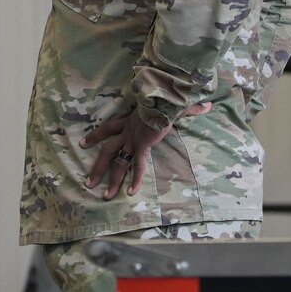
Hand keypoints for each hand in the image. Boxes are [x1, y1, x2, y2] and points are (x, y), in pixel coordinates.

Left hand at [82, 101, 212, 198]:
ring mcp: (133, 139)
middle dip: (97, 167)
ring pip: (117, 162)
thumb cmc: (166, 97)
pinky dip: (135, 180)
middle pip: (107, 150)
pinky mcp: (142, 145)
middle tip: (88, 182)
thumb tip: (207, 105)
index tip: (83, 143)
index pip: (108, 128)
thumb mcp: (171, 104)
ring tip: (104, 196)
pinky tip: (132, 193)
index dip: (95, 135)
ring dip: (111, 179)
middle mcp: (127, 132)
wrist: (164, 95)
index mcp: (129, 121)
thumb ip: (187, 108)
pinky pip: (137, 166)